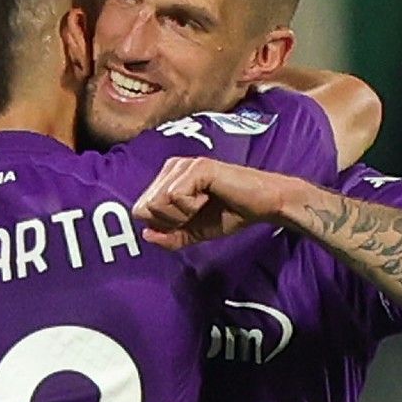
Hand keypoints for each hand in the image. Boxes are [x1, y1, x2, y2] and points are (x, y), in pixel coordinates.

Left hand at [132, 157, 297, 250]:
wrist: (261, 206)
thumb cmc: (229, 214)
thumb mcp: (192, 232)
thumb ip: (168, 237)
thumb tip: (146, 234)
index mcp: (167, 179)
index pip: (140, 209)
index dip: (161, 225)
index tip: (186, 221)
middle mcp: (172, 167)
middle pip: (144, 207)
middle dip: (169, 221)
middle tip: (196, 213)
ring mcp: (184, 165)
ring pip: (157, 202)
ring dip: (181, 215)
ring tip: (203, 205)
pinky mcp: (198, 167)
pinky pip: (175, 196)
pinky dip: (190, 207)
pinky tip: (208, 199)